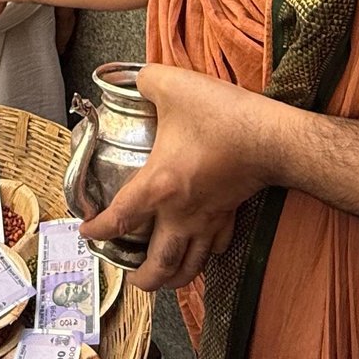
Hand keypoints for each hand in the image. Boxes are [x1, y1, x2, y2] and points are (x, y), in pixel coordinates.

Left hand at [79, 64, 277, 291]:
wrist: (271, 137)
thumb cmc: (222, 116)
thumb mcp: (175, 85)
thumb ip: (146, 80)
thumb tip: (133, 79)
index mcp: (159, 186)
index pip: (119, 220)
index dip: (97, 230)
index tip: (87, 231)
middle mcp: (181, 213)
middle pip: (159, 264)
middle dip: (141, 279)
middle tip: (131, 277)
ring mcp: (208, 219)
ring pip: (189, 266)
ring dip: (172, 279)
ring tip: (162, 278)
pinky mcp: (230, 214)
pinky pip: (216, 247)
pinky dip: (204, 256)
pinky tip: (200, 249)